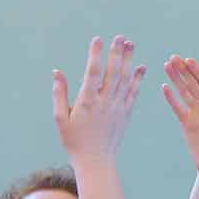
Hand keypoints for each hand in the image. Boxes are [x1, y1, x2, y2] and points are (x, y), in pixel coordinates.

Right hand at [54, 35, 145, 163]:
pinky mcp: (126, 114)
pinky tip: (141, 67)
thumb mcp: (61, 119)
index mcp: (87, 102)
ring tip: (131, 44)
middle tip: (120, 37)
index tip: (98, 40)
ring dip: (128, 61)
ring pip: (125, 80)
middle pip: (112, 72)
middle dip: (116, 53)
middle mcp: (104, 103)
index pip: (92, 73)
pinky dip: (138, 79)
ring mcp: (117, 108)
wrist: (95, 162)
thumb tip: (57, 72)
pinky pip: (133, 93)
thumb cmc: (74, 141)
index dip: (96, 55)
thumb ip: (59, 94)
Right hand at [161, 56, 198, 176]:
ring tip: (166, 65)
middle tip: (173, 58)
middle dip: (184, 70)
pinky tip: (164, 87)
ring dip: (176, 79)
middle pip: (194, 83)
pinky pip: (177, 107)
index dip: (198, 71)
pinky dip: (171, 97)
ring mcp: (196, 113)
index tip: (188, 61)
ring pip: (184, 91)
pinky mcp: (187, 123)